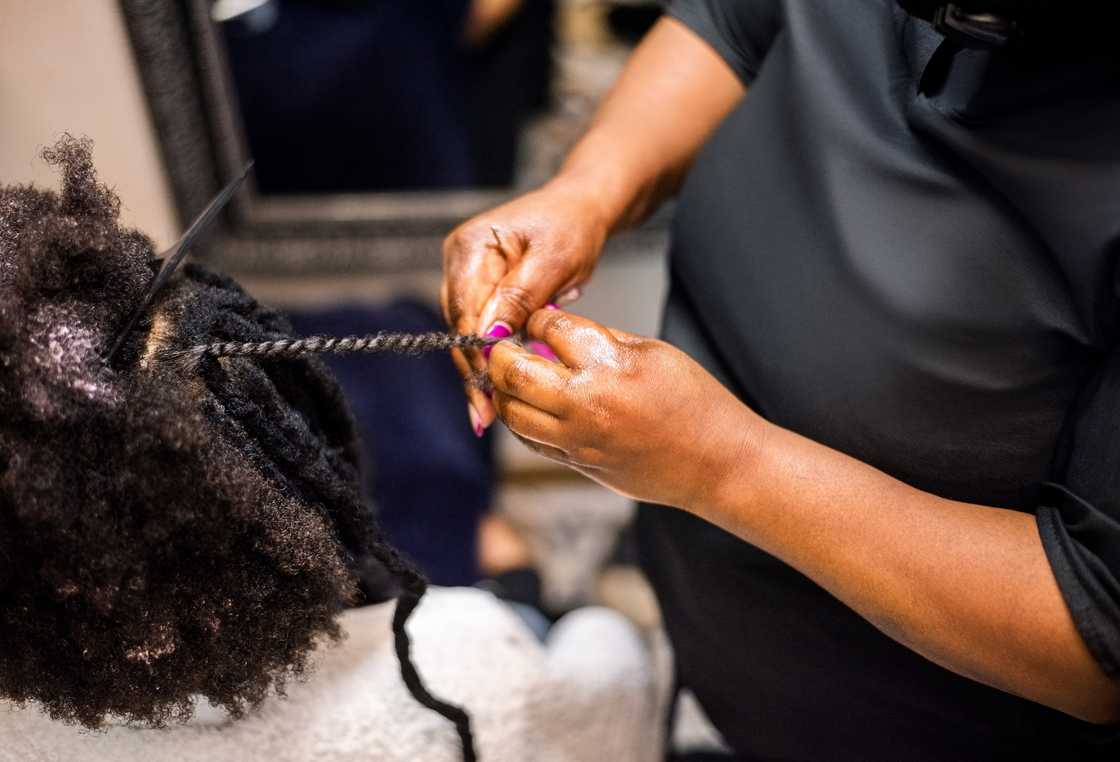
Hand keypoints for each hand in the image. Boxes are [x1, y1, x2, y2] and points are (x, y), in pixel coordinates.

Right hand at [441, 180, 607, 434]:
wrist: (581, 208)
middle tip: (485, 414)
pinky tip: (496, 389)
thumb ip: (520, 297)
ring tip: (488, 412)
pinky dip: (491, 357)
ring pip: (468, 333)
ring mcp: (468, 276)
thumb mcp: (553, 260)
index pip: (464, 310)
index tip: (488, 387)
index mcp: (470, 247)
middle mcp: (460, 262)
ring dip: (480, 370)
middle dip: (474, 370)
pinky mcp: (482, 290)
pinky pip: (482, 329)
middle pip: (459, 326)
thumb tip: (491, 336)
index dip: (474, 352)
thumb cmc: (571, 225)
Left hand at [486, 308, 761, 508]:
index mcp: (609, 365)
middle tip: (508, 344)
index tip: (540, 318)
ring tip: (513, 376)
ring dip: (504, 390)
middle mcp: (586, 403)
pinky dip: (521, 419)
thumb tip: (561, 330)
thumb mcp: (652, 351)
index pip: (550, 329)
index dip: (539, 318)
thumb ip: (602, 338)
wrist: (716, 461)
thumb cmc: (695, 404)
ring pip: (511, 412)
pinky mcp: (578, 463)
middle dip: (501, 352)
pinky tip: (530, 405)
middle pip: (513, 372)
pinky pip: (530, 440)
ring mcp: (578, 439)